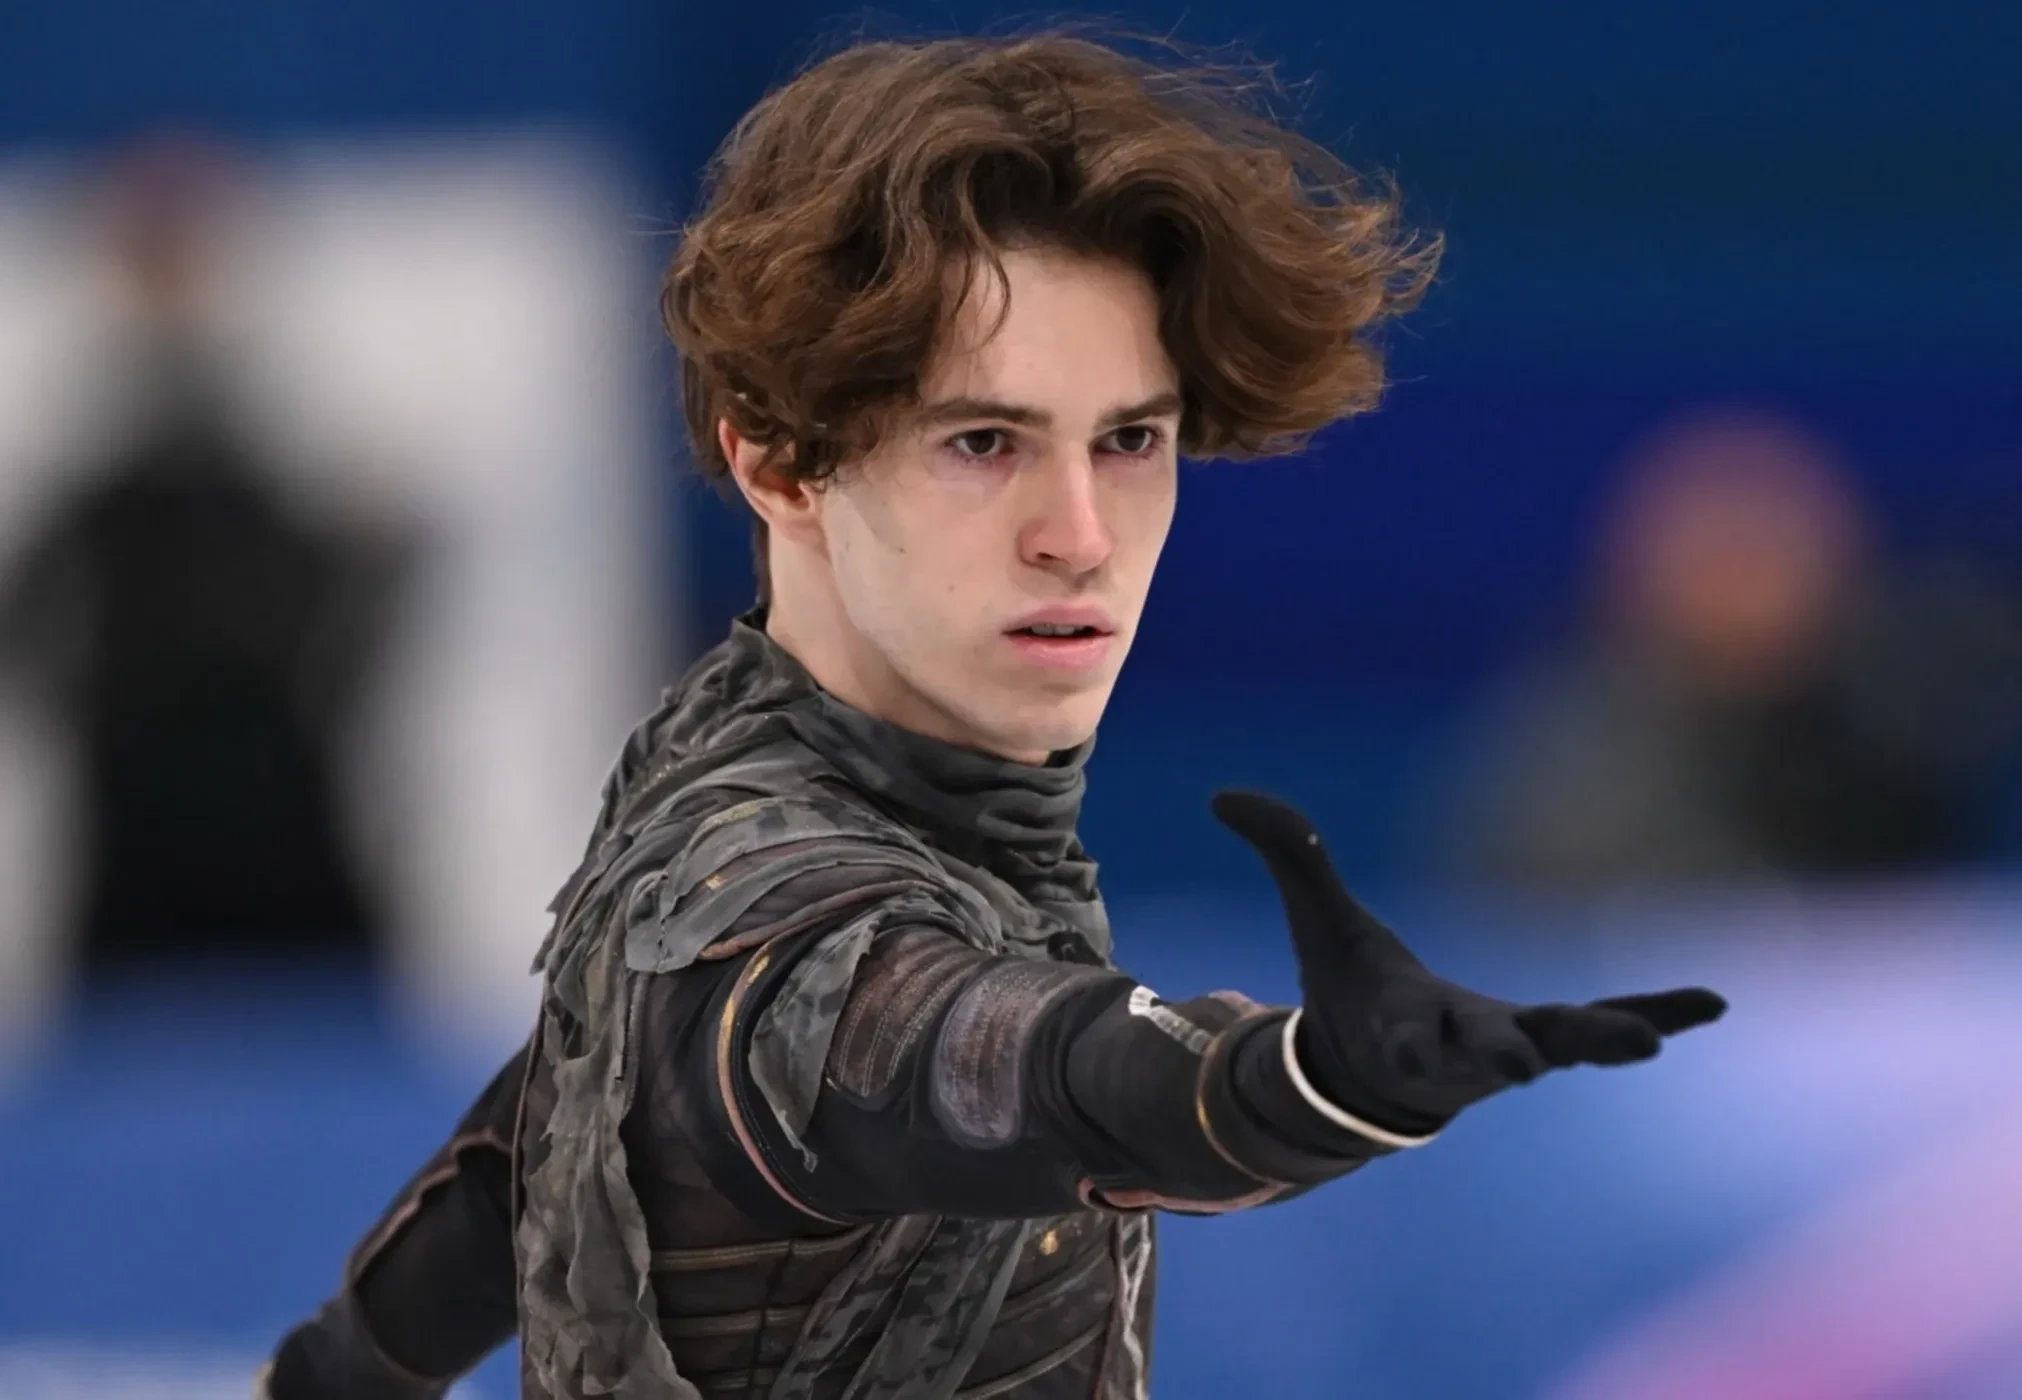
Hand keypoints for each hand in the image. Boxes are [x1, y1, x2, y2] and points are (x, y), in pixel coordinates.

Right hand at [1213, 790, 1726, 1133]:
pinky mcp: (1554, 1039)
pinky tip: (1712, 1003)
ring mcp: (1514, 1051)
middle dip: (1504, 1056)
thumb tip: (1223, 791)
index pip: (1400, 1034)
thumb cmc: (1352, 992)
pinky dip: (1658, 1012)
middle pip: (1485, 1054)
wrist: (1380, 1080)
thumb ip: (1287, 855)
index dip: (1404, 1037)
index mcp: (1400, 1024)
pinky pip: (1607, 1026)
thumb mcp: (1318, 923)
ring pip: (1560, 1045)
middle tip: (1527, 1066)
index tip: (1402, 1043)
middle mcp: (1461, 1051)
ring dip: (1603, 1039)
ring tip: (1652, 1039)